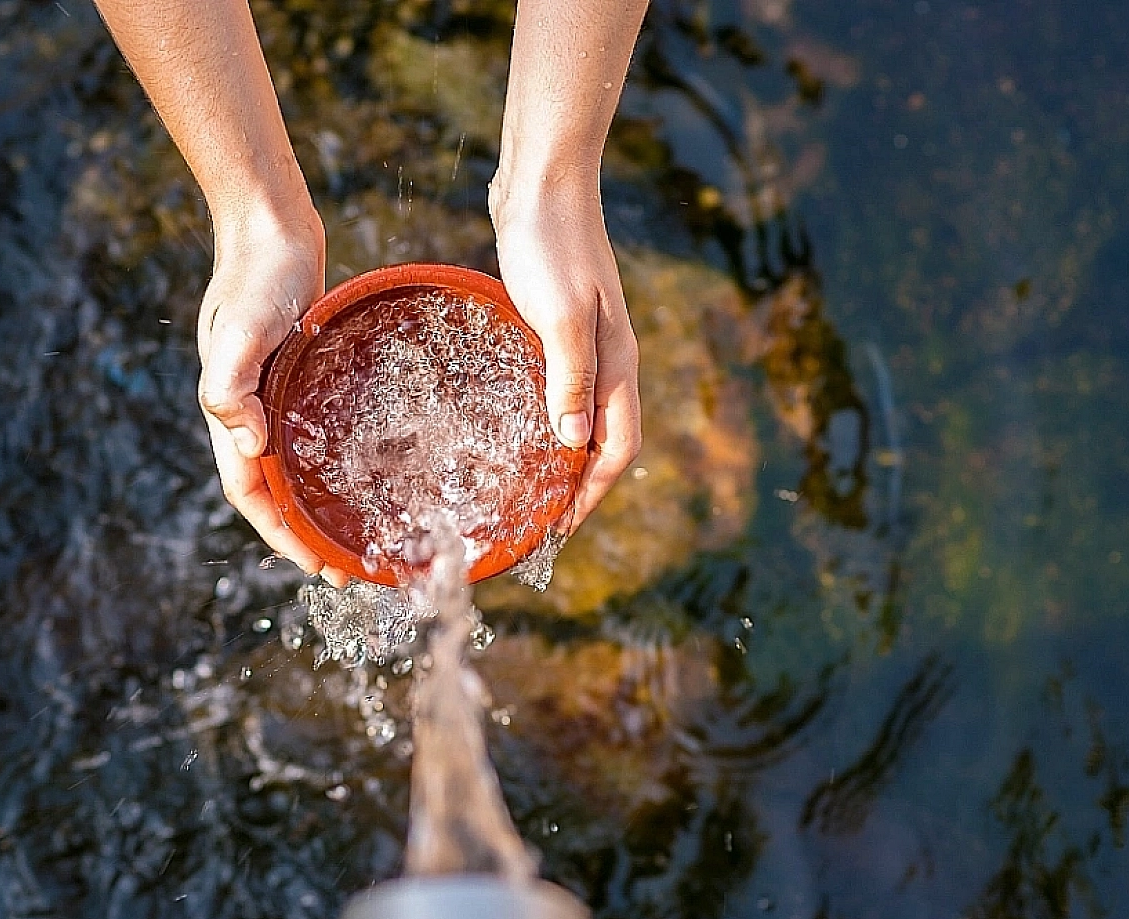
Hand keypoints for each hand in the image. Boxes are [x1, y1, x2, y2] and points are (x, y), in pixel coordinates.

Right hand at [196, 208, 347, 583]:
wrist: (270, 226)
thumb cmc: (256, 275)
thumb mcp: (241, 329)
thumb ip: (231, 385)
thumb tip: (247, 446)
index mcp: (231, 410)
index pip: (251, 492)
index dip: (280, 533)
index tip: (316, 565)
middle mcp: (251, 410)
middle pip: (274, 490)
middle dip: (304, 534)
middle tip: (348, 568)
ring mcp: (274, 394)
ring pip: (294, 465)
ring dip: (319, 503)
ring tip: (357, 533)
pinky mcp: (299, 375)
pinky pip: (313, 432)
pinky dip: (332, 460)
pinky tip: (366, 469)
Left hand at [491, 178, 642, 532]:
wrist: (543, 181)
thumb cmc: (550, 244)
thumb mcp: (559, 315)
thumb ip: (569, 378)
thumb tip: (572, 444)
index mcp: (615, 363)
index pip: (617, 448)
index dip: (592, 493)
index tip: (560, 529)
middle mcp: (608, 359)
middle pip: (603, 440)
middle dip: (578, 486)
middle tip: (538, 520)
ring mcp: (585, 341)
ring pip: (581, 415)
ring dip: (560, 455)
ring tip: (525, 486)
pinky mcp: (558, 324)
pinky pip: (558, 387)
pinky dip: (544, 416)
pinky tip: (511, 422)